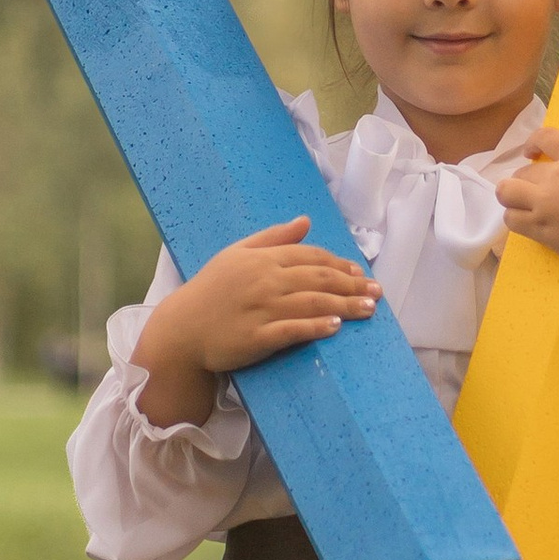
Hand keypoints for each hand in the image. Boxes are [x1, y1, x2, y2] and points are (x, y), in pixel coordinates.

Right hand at [132, 216, 379, 425]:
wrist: (181, 329)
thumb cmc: (210, 290)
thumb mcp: (237, 254)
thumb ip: (273, 237)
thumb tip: (305, 221)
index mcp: (262, 259)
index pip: (311, 257)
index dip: (339, 264)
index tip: (360, 272)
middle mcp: (265, 281)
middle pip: (319, 279)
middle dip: (352, 284)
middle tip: (376, 292)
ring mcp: (262, 309)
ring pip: (313, 303)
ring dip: (346, 305)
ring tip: (369, 308)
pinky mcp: (257, 337)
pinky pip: (293, 330)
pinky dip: (316, 327)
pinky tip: (337, 326)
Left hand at [497, 116, 558, 362]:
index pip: (545, 138)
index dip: (533, 141)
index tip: (530, 151)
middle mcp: (556, 179)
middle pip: (523, 171)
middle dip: (524, 177)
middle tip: (532, 187)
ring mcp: (545, 205)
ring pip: (508, 193)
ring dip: (511, 196)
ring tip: (519, 203)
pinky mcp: (541, 230)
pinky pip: (512, 220)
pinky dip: (514, 219)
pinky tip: (524, 223)